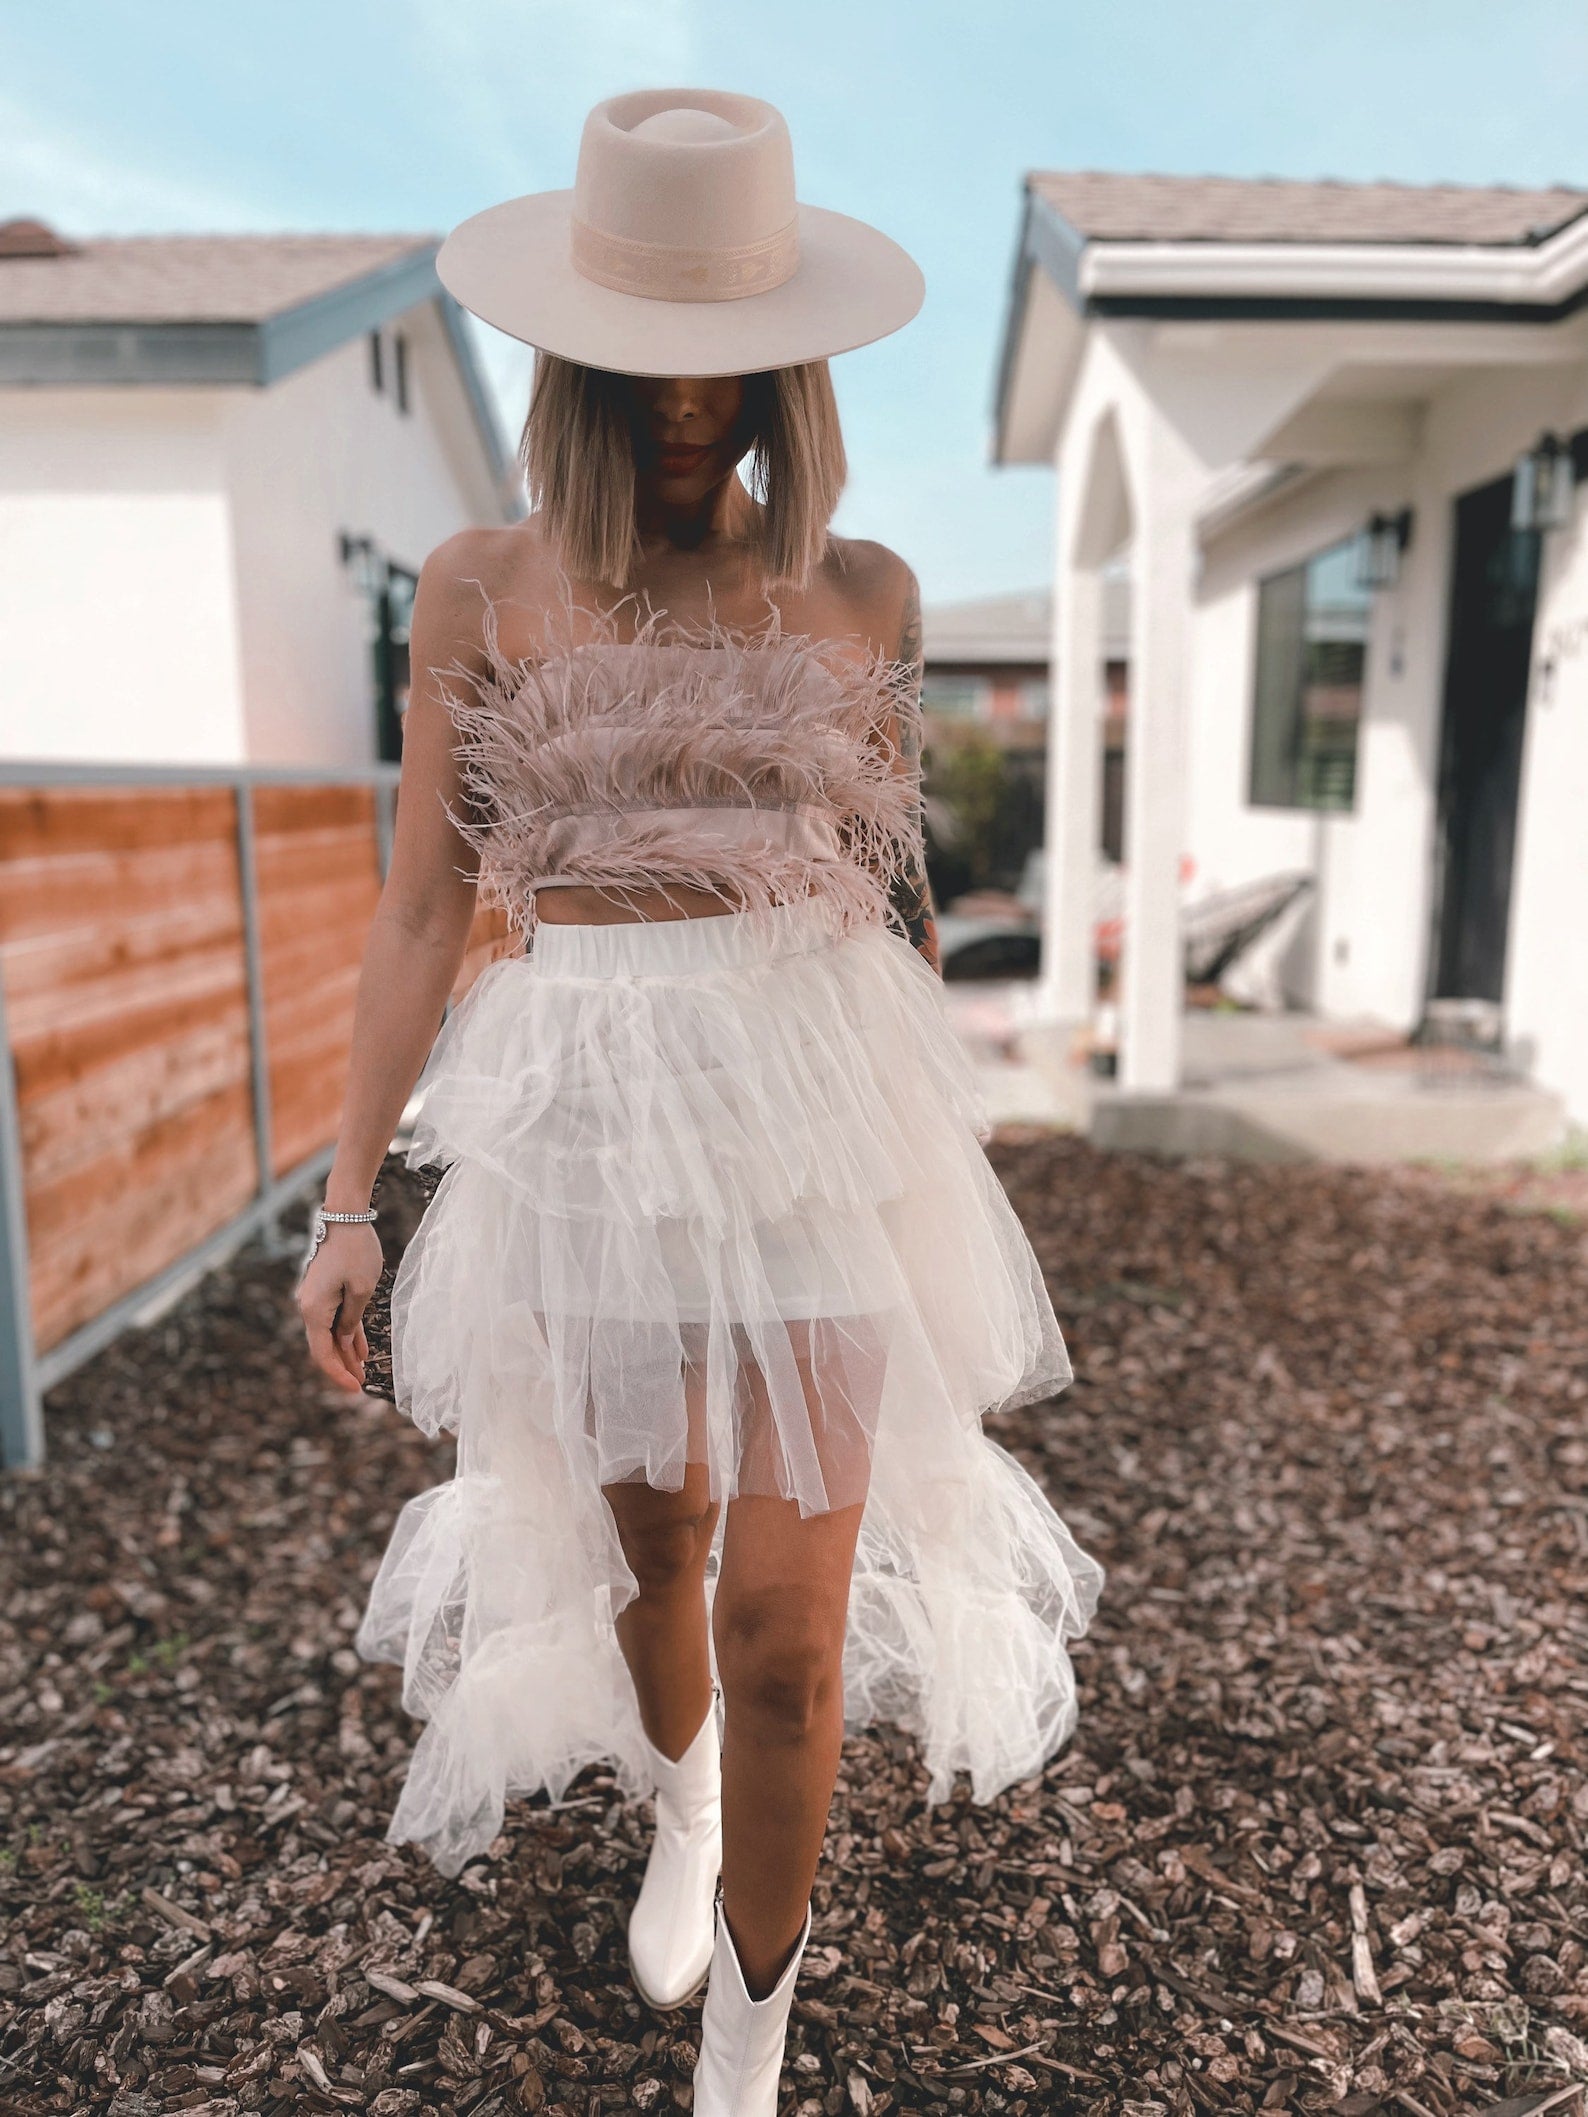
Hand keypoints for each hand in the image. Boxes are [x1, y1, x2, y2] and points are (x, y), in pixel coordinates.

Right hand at [297, 1224, 383, 1392]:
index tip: (355, 1390)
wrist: (345, 1215)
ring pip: (330, 1334)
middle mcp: (309, 1307)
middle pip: (324, 1346)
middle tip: (361, 1386)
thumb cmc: (356, 1250)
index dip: (338, 1374)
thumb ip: (352, 1321)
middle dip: (343, 1367)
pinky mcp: (325, 1290)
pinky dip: (347, 1334)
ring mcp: (315, 1299)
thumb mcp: (362, 1290)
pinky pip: (335, 1318)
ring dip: (346, 1352)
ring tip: (362, 1372)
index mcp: (315, 1310)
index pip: (322, 1353)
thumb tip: (345, 1343)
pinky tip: (361, 1349)